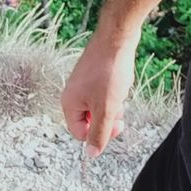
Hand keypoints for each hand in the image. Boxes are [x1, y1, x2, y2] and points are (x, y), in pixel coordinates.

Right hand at [61, 29, 137, 157]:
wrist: (117, 36)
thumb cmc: (110, 71)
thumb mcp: (106, 108)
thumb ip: (99, 133)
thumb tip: (91, 154)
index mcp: (69, 104)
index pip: (80, 133)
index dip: (99, 134)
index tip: (116, 124)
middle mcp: (72, 93)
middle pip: (90, 119)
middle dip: (108, 116)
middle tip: (120, 108)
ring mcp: (83, 81)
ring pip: (99, 104)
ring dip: (112, 102)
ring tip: (121, 88)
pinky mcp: (93, 72)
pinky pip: (103, 90)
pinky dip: (114, 89)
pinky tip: (121, 78)